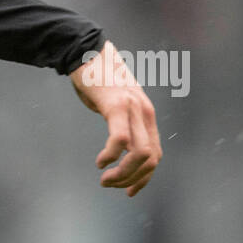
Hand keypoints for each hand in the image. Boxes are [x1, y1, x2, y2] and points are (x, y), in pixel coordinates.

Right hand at [69, 40, 160, 196]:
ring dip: (122, 174)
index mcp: (146, 114)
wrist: (87, 51)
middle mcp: (144, 112)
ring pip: (139, 155)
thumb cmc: (96, 79)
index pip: (155, 155)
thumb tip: (118, 146)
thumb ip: (121, 122)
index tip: (128, 191)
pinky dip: (111, 156)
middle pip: (150, 160)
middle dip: (131, 180)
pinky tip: (100, 160)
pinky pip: (120, 140)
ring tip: (105, 178)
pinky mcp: (116, 105)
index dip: (143, 179)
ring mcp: (132, 108)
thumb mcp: (115, 103)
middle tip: (109, 184)